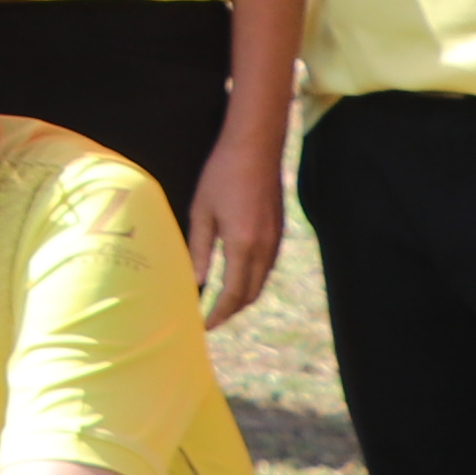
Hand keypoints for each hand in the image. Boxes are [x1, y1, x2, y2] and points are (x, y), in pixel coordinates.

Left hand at [187, 120, 285, 331]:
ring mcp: (276, 240)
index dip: (219, 314)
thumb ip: (199, 249)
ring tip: (220, 304)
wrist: (255, 149)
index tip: (204, 326)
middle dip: (231, 311)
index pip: (232, 294)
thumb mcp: (202, 213)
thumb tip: (196, 282)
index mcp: (243, 245)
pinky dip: (252, 281)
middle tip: (210, 320)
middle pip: (251, 294)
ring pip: (261, 282)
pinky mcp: (279, 232)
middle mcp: (264, 248)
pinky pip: (267, 267)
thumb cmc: (221, 176)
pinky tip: (236, 278)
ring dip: (243, 297)